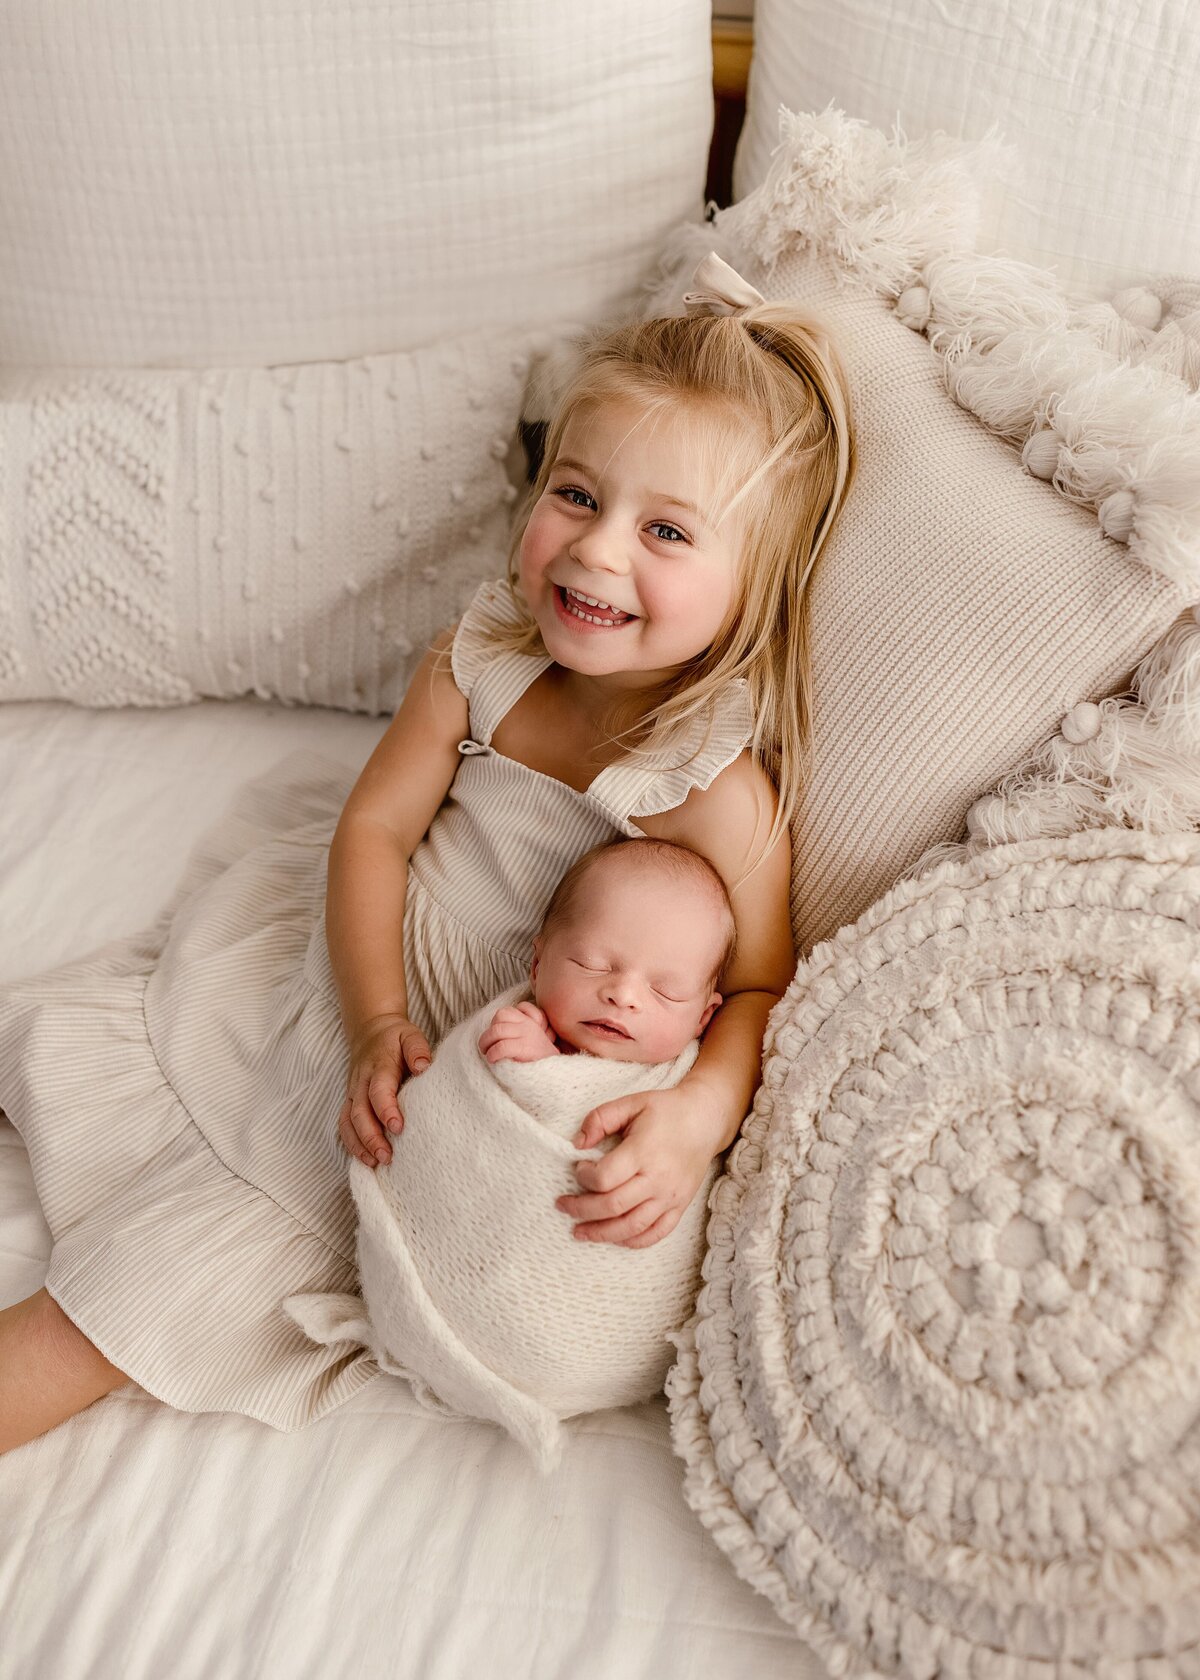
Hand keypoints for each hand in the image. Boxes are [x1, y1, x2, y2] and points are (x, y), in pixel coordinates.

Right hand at [337, 1013, 430, 1168]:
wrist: (370, 1030)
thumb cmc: (396, 1037)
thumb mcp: (410, 1034)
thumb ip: (418, 1049)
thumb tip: (424, 1066)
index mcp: (378, 1066)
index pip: (378, 1090)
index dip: (386, 1110)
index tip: (398, 1128)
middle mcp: (361, 1081)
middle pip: (360, 1112)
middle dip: (371, 1137)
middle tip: (387, 1156)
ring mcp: (352, 1092)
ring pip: (348, 1121)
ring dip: (359, 1144)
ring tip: (375, 1163)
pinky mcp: (349, 1101)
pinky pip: (344, 1124)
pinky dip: (351, 1143)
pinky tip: (365, 1159)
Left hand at [478, 1001, 559, 1063]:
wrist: (555, 1075)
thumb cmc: (539, 1061)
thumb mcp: (532, 1040)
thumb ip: (518, 1032)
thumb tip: (494, 1036)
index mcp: (529, 1022)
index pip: (506, 1011)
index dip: (496, 1022)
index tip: (496, 1038)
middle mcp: (528, 1025)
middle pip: (499, 1016)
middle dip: (488, 1032)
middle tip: (485, 1046)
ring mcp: (526, 1035)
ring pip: (497, 1030)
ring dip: (486, 1042)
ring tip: (487, 1053)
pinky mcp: (524, 1048)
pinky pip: (502, 1046)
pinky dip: (493, 1053)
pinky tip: (494, 1060)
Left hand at [556, 1084, 721, 1248]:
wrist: (705, 1120)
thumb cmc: (665, 1110)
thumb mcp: (631, 1103)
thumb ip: (600, 1118)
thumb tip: (577, 1143)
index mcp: (644, 1151)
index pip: (604, 1178)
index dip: (584, 1177)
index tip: (578, 1168)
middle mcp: (658, 1179)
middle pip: (612, 1206)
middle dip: (581, 1210)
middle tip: (563, 1205)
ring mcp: (671, 1196)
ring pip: (631, 1227)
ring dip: (601, 1233)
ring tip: (579, 1232)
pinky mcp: (680, 1206)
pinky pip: (655, 1234)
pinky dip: (632, 1241)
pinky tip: (614, 1237)